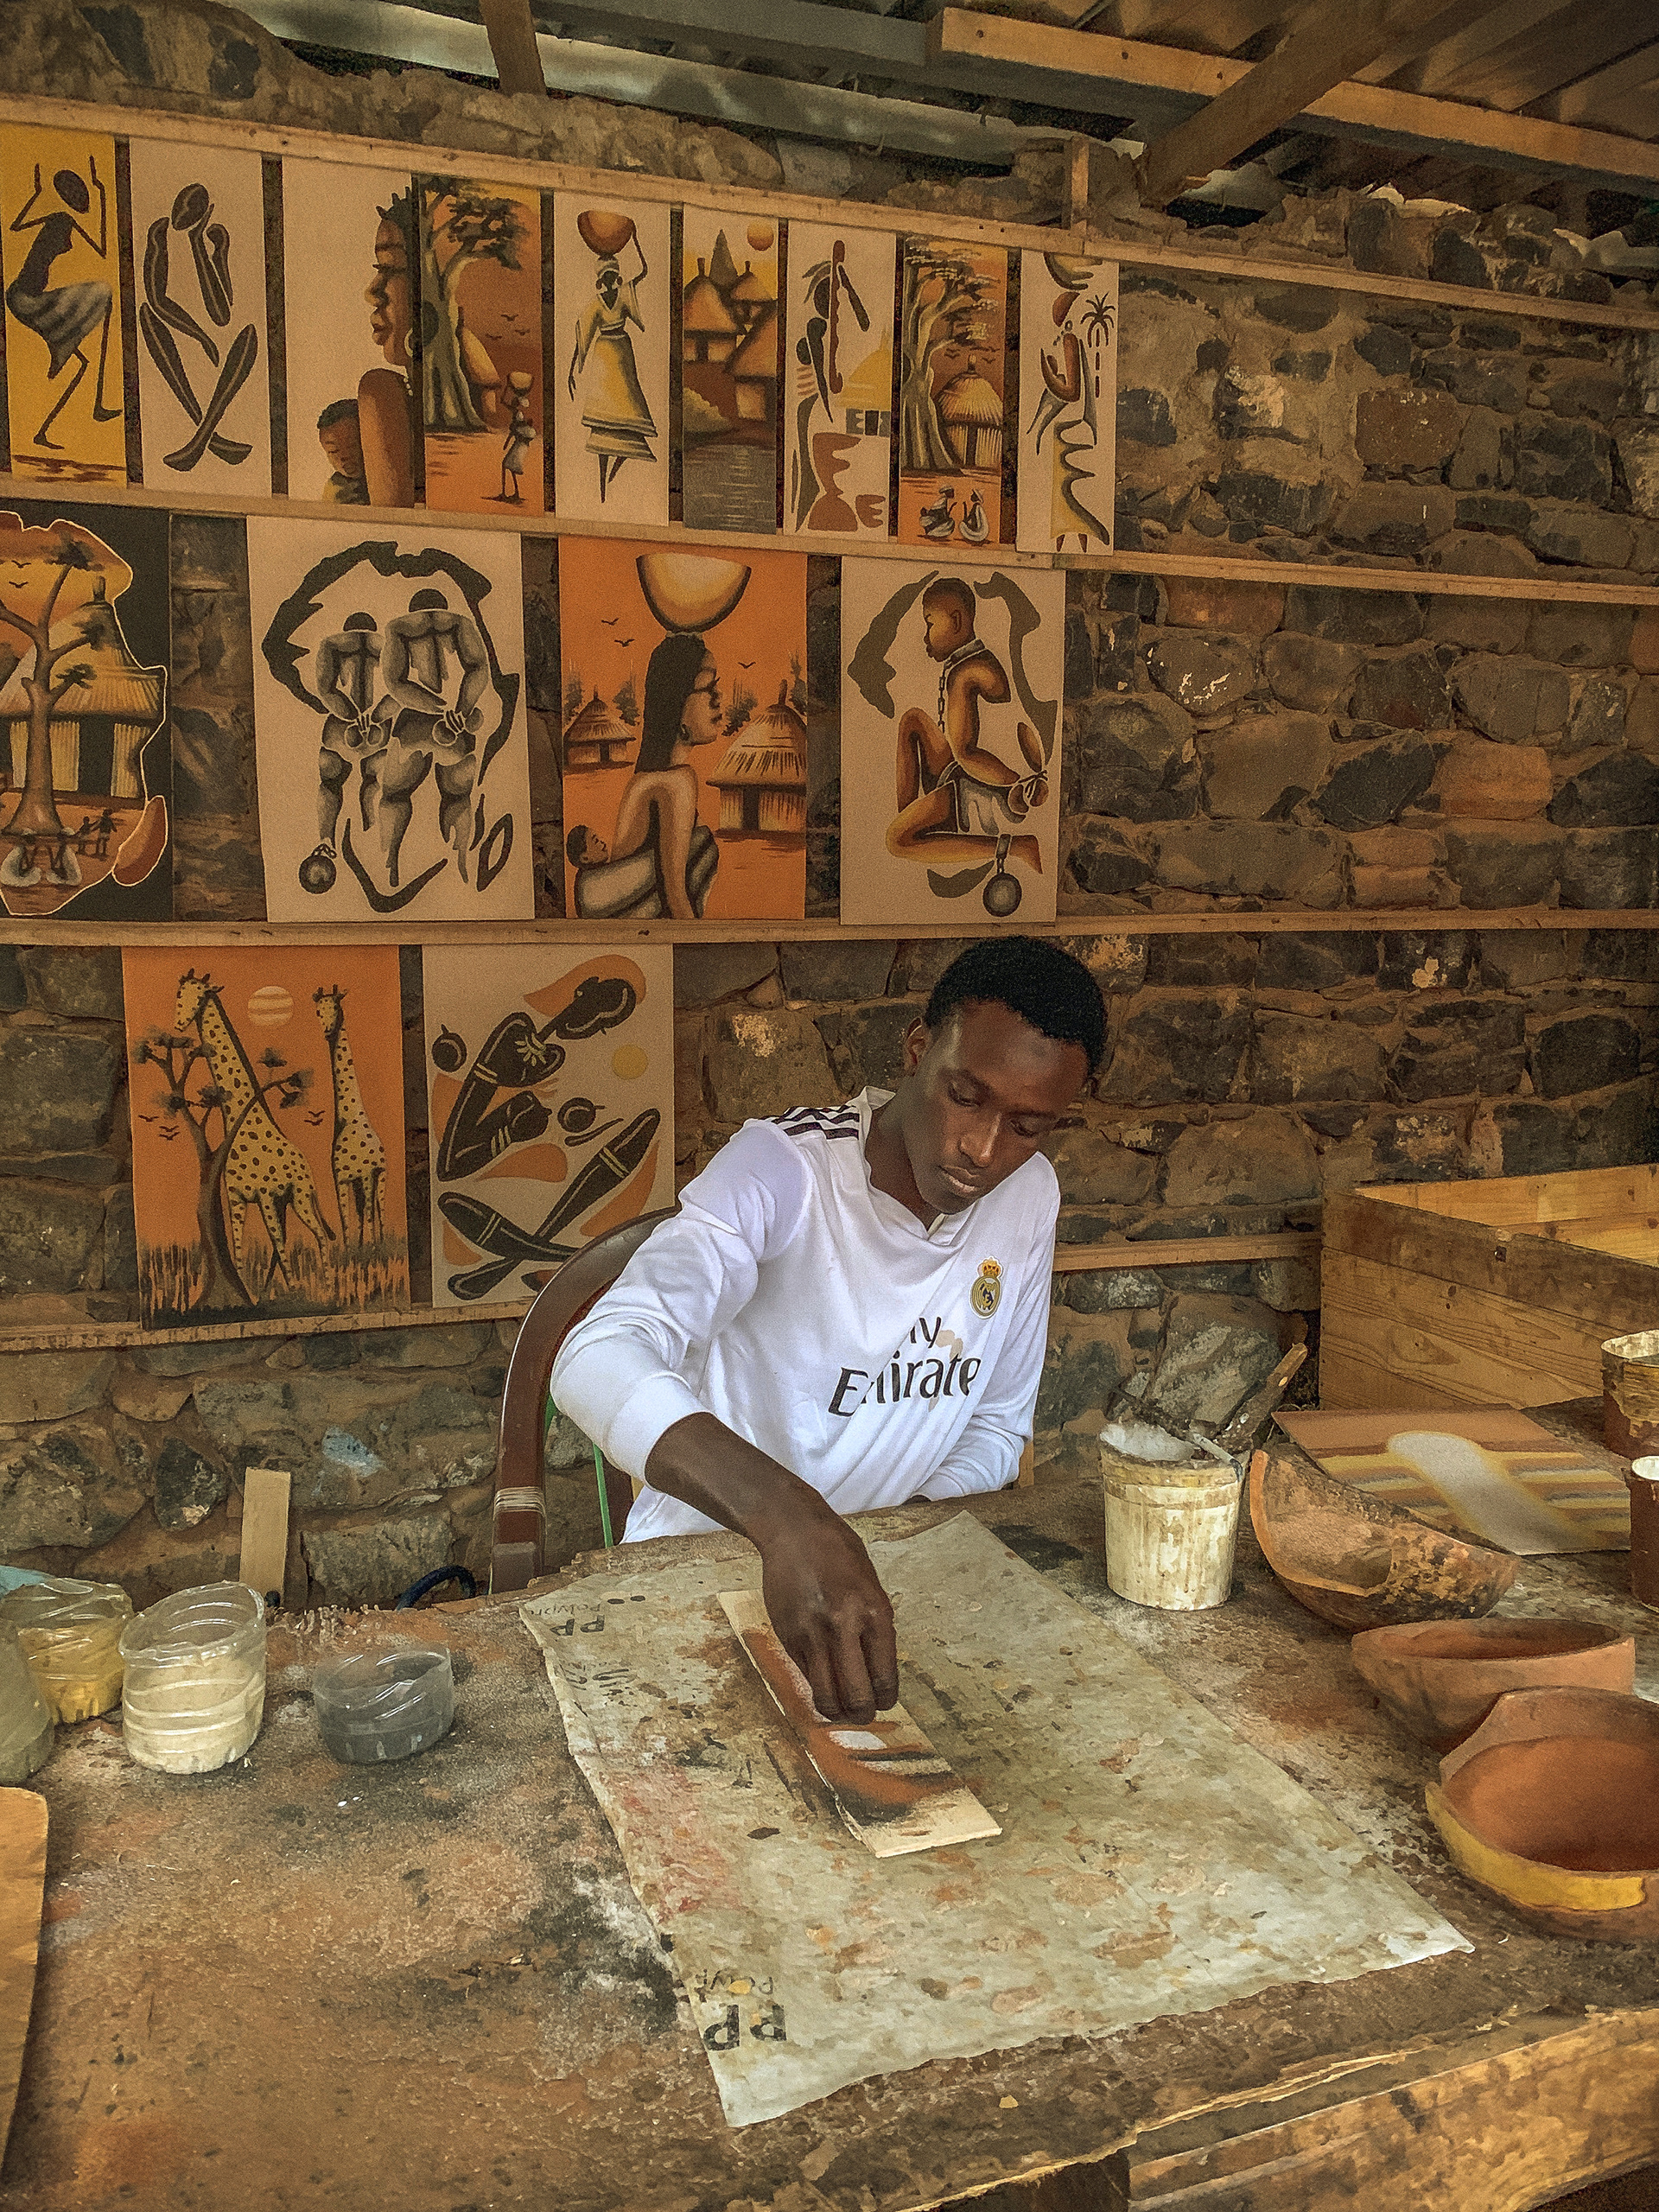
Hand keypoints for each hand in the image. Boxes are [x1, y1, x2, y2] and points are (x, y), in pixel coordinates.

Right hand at [753, 1503, 897, 1723]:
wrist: (793, 1531)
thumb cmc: (839, 1553)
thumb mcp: (871, 1585)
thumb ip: (875, 1626)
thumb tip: (876, 1671)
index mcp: (873, 1612)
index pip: (885, 1677)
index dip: (886, 1700)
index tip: (884, 1703)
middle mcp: (843, 1627)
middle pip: (857, 1696)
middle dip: (863, 1714)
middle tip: (863, 1714)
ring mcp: (812, 1635)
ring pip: (826, 1697)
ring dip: (837, 1711)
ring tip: (842, 1708)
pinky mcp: (787, 1637)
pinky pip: (805, 1677)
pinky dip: (816, 1686)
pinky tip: (822, 1681)